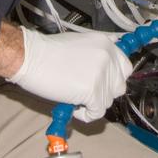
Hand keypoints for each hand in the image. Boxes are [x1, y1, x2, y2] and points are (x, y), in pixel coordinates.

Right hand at [6, 29, 131, 122]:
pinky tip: (73, 106)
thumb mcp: (81, 42)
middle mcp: (108, 58)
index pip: (125, 67)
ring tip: (74, 97)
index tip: (103, 84)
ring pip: (107, 101)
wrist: (32, 57)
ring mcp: (102, 75)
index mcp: (107, 44)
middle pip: (119, 86)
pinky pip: (97, 112)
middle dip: (105, 92)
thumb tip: (104, 70)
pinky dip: (86, 114)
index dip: (114, 78)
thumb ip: (97, 54)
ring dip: (92, 103)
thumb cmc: (48, 50)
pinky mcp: (93, 91)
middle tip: (87, 93)